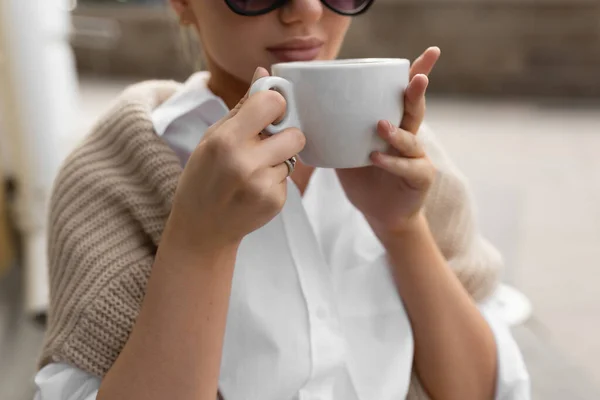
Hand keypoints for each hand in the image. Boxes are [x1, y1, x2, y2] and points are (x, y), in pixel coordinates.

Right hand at [166, 67, 305, 252]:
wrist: (202, 228)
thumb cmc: (203, 177)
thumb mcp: (212, 137)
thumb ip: (243, 106)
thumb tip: (265, 73)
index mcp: (226, 140)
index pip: (273, 103)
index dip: (275, 106)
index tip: (267, 114)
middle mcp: (246, 163)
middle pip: (295, 134)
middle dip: (284, 138)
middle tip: (264, 147)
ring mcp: (263, 185)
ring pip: (292, 158)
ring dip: (277, 161)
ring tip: (251, 173)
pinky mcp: (275, 202)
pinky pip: (289, 179)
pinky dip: (275, 181)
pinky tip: (254, 190)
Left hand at [336, 47, 440, 236]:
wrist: (380, 214)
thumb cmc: (364, 179)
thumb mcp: (345, 152)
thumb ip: (334, 132)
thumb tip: (303, 113)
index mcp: (395, 124)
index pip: (405, 95)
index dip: (419, 72)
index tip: (432, 52)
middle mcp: (409, 137)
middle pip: (415, 109)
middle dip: (416, 92)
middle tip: (416, 78)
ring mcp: (417, 157)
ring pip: (411, 139)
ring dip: (396, 132)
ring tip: (380, 125)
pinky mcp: (419, 178)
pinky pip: (407, 167)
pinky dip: (391, 162)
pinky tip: (377, 157)